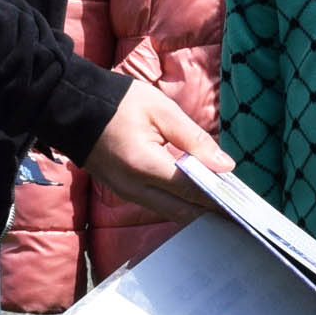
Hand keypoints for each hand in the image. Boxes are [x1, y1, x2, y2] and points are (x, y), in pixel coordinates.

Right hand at [80, 80, 226, 223]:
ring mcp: (124, 192)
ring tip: (224, 204)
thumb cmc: (118, 102)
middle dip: (211, 212)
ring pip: (169, 211)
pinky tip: (197, 196)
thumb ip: (195, 139)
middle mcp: (133, 187)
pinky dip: (178, 203)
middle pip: (182, 211)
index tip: (243, 204)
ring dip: (195, 209)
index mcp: (144, 165)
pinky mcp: (121, 190)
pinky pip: (156, 204)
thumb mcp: (162, 110)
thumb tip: (225, 166)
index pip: (192, 190)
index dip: (219, 198)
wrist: (71, 105)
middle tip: (239, 212)